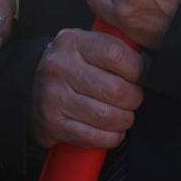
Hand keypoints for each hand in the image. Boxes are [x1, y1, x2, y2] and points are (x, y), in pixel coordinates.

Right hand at [29, 28, 144, 149]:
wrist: (30, 89)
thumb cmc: (70, 67)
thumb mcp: (86, 45)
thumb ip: (114, 47)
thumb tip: (149, 62)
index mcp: (72, 42)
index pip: (116, 54)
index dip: (137, 69)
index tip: (140, 75)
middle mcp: (60, 67)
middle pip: (115, 90)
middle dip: (133, 99)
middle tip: (132, 99)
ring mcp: (54, 97)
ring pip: (106, 116)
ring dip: (124, 120)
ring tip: (123, 115)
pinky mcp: (52, 124)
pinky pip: (92, 137)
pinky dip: (110, 138)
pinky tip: (112, 132)